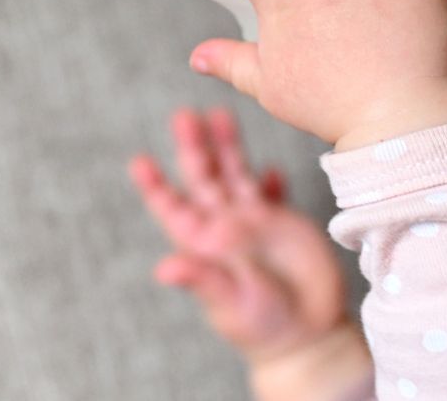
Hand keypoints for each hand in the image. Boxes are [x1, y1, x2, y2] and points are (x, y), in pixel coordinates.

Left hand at [129, 108, 349, 362]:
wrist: (307, 330)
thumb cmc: (262, 325)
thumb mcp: (230, 303)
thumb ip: (202, 279)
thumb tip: (164, 267)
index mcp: (205, 244)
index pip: (173, 209)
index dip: (155, 186)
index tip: (139, 161)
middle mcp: (226, 227)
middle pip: (204, 179)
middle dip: (194, 147)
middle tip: (184, 115)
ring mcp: (255, 222)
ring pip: (236, 174)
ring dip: (228, 147)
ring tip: (221, 115)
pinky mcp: (284, 222)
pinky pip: (272, 192)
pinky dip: (270, 177)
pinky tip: (269, 166)